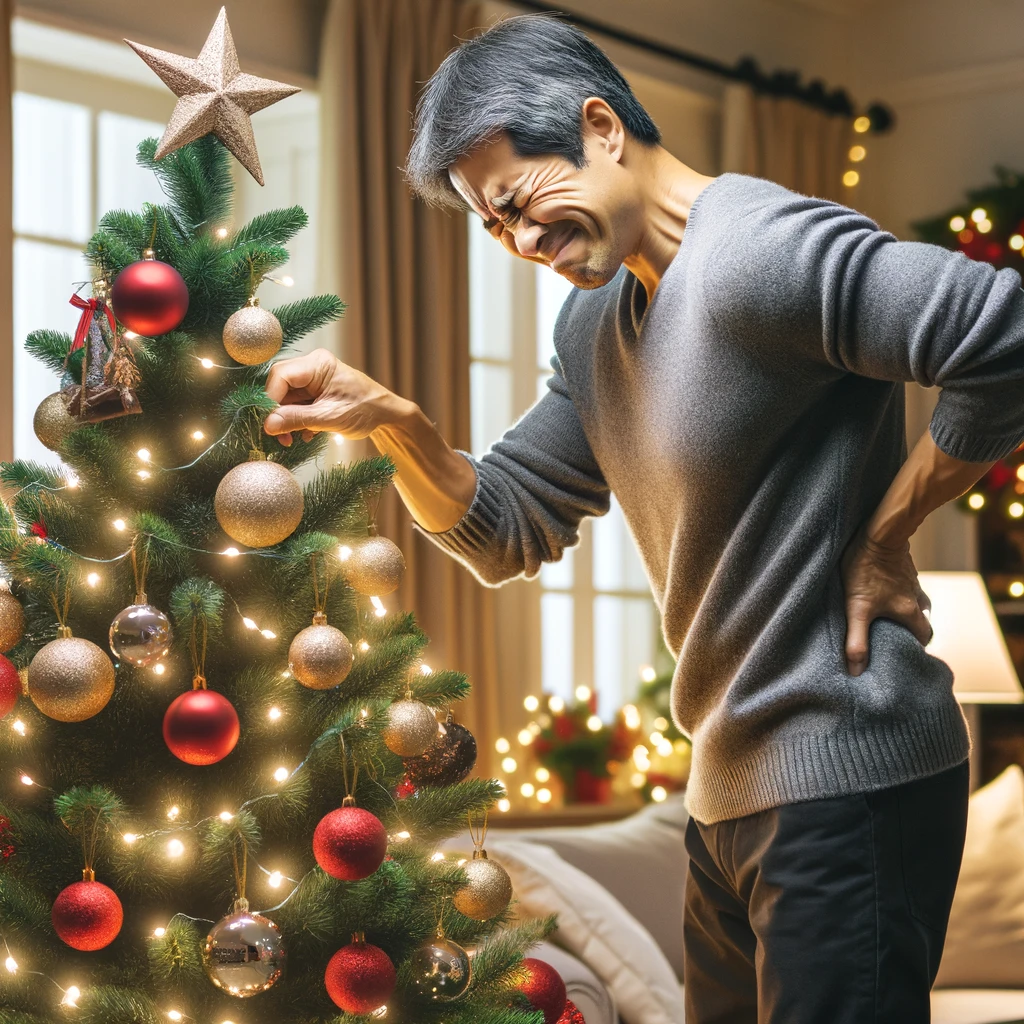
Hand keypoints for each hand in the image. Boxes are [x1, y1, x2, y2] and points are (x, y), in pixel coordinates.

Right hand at [263, 349, 408, 445]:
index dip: (270, 399)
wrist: (386, 415)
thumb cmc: (366, 410)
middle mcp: (312, 367)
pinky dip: (295, 420)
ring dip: (285, 420)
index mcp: (318, 364)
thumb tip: (268, 424)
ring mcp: (312, 379)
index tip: (268, 423)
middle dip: (277, 412)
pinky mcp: (314, 392)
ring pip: (285, 398)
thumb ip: (297, 420)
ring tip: (290, 440)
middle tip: (278, 436)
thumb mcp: (330, 418)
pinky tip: (304, 435)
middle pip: (279, 386)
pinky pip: (295, 404)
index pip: (280, 375)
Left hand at [840, 529, 931, 675]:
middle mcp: (916, 598)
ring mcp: (911, 581)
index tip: (905, 652)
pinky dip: (898, 593)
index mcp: (910, 612)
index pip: (925, 637)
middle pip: (922, 620)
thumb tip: (856, 671)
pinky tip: (882, 591)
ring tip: (886, 615)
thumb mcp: (856, 608)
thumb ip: (856, 640)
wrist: (879, 532)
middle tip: (892, 635)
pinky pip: (905, 585)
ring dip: (905, 610)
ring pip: (915, 602)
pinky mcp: (902, 567)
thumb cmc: (866, 570)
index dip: (917, 646)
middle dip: (910, 629)